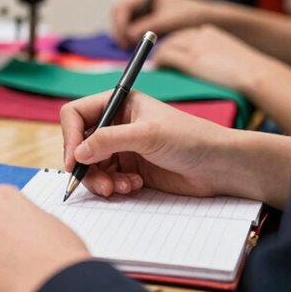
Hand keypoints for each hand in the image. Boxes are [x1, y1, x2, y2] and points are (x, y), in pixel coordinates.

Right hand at [61, 90, 233, 197]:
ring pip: (91, 165)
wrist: (220, 166)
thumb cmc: (190, 138)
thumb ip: (109, 140)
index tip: (73, 161)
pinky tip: (134, 186)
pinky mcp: (130, 169)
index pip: (76, 114)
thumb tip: (77, 153)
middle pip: (79, 144)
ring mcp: (122, 148)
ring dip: (101, 180)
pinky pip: (107, 179)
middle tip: (100, 184)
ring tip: (120, 188)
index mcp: (118, 104)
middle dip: (86, 166)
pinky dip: (115, 186)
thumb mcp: (147, 134)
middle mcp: (116, 124)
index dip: (70, 136)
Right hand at [111, 0, 218, 47]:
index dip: (119, 24)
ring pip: (125, 25)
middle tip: (126, 47)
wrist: (211, 19)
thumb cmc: (192, 14)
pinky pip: (134, 32)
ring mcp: (145, 14)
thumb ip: (147, 26)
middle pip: (119, 16)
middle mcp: (142, 3)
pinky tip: (141, 48)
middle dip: (120, 31)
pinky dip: (134, 40)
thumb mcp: (168, 20)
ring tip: (135, 49)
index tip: (125, 38)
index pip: (120, 7)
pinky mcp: (149, 24)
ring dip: (125, 37)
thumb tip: (129, 35)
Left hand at [154, 25, 268, 93]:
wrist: (258, 75)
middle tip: (158, 62)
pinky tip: (158, 69)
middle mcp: (201, 34)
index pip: (184, 35)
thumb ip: (213, 57)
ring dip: (159, 56)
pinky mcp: (191, 59)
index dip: (174, 45)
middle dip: (164, 49)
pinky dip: (159, 62)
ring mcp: (195, 46)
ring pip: (166, 46)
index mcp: (210, 32)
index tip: (169, 54)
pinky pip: (165, 56)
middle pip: (173, 39)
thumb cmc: (249, 73)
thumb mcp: (229, 58)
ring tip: (158, 67)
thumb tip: (201, 66)